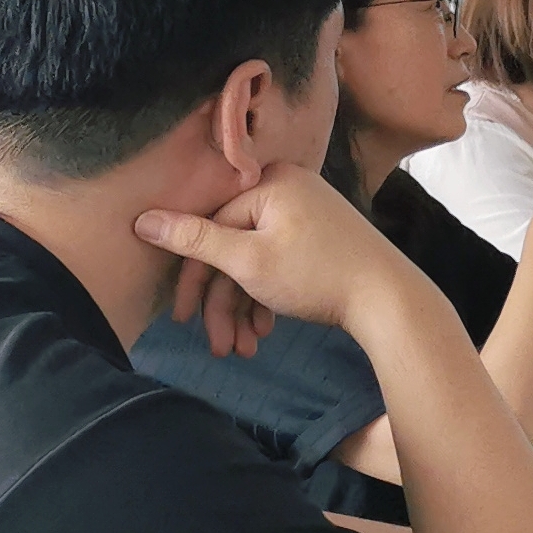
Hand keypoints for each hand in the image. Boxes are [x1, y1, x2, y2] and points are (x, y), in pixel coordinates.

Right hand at [138, 162, 419, 355]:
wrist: (391, 300)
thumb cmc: (318, 275)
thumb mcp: (248, 260)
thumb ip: (194, 240)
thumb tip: (141, 220)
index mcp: (270, 182)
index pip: (210, 229)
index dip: (194, 279)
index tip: (181, 319)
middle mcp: (289, 188)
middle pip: (233, 249)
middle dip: (222, 304)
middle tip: (217, 347)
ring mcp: (308, 213)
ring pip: (255, 263)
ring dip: (243, 309)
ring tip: (243, 350)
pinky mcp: (320, 238)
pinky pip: (279, 264)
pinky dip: (267, 298)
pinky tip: (264, 331)